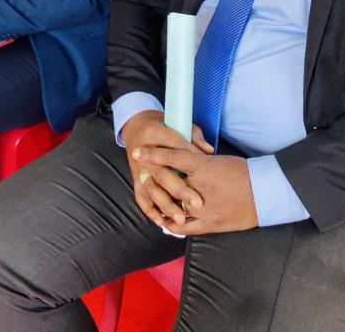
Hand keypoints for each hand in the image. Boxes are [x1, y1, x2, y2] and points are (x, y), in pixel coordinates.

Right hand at [122, 110, 211, 227]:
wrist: (135, 126)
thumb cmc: (161, 124)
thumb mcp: (176, 122)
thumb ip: (193, 136)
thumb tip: (209, 151)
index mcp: (154, 133)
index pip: (175, 147)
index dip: (191, 158)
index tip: (206, 171)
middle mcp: (144, 153)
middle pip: (163, 173)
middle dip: (180, 190)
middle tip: (197, 204)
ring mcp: (138, 168)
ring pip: (152, 188)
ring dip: (166, 205)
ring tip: (181, 219)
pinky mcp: (135, 178)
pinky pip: (141, 197)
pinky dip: (150, 210)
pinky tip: (162, 221)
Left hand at [134, 144, 257, 234]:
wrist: (265, 193)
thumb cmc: (244, 172)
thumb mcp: (219, 161)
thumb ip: (199, 163)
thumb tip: (182, 160)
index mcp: (204, 168)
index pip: (173, 158)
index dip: (154, 154)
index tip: (139, 152)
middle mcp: (200, 188)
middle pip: (168, 182)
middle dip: (152, 177)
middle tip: (140, 172)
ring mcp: (204, 209)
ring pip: (173, 206)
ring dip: (160, 201)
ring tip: (149, 195)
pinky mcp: (210, 225)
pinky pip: (185, 228)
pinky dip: (172, 225)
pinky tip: (163, 221)